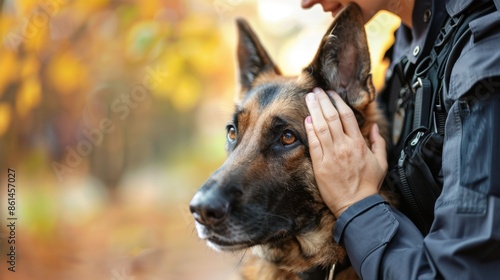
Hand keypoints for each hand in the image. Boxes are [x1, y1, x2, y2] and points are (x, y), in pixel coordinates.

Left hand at [304, 88, 387, 216]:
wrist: (356, 205)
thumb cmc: (368, 185)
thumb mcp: (381, 162)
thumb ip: (377, 142)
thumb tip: (373, 127)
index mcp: (359, 144)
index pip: (347, 116)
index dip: (337, 102)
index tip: (331, 93)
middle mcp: (344, 146)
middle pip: (332, 117)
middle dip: (323, 101)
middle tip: (316, 90)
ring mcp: (331, 155)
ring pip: (321, 127)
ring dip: (314, 110)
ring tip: (309, 98)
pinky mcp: (320, 165)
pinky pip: (314, 144)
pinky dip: (310, 130)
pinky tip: (307, 119)